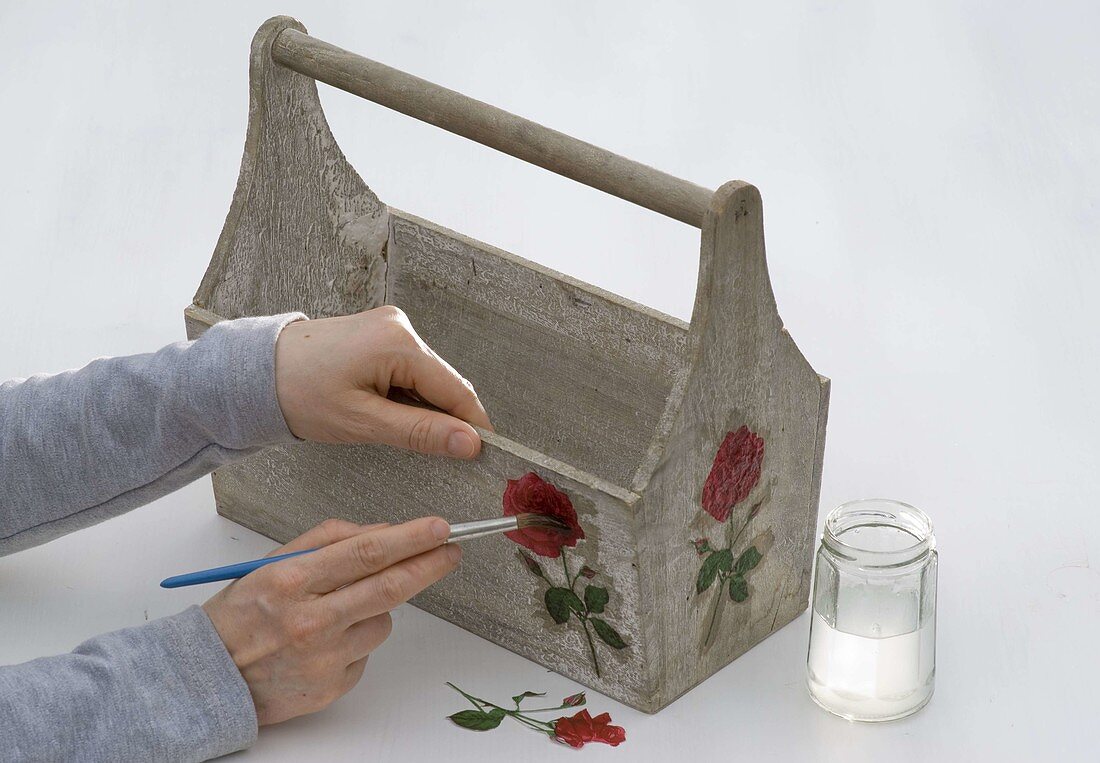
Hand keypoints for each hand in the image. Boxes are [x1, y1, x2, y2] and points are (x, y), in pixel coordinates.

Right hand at [203, 517, 460, 724]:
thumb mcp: (273, 562)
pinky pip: (367, 652)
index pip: (366, 553)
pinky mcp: (333, 686)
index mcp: (291, 581)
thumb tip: (383, 531)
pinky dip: (359, 638)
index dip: (410, 539)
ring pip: (383, 621)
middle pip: (389, 587)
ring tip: (342, 608)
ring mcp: (324, 658)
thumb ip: (327, 540)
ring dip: (380, 606)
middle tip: (451, 550)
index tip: (438, 527)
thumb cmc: (241, 615)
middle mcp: (310, 621)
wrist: (208, 678)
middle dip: (429, 564)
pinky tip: (326, 641)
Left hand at [274, 305, 491, 456]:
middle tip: (438, 454)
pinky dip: (406, 393)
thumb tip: (470, 443)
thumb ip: (421, 432)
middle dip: (445, 417)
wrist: (255, 372)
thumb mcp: (363, 422)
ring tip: (391, 428)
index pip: (456, 389)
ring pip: (428, 377)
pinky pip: (409, 368)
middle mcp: (400, 325)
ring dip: (423, 406)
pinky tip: (384, 410)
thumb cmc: (299, 394)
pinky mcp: (380, 332)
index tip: (483, 454)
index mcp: (399, 343)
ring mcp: (390, 325)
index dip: (473, 424)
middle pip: (444, 381)